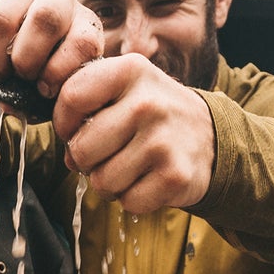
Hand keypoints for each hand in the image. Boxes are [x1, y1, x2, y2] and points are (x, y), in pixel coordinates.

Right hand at [0, 0, 102, 98]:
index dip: (59, 72)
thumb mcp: (53, 83)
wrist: (20, 40)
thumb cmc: (43, 67)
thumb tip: (10, 105)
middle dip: (25, 59)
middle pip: (45, 20)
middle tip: (17, 77)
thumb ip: (41, 98)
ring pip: (1, 19)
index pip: (83, 42)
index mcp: (85, 24)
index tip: (44, 91)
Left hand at [52, 54, 214, 212]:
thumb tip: (68, 152)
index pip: (72, 97)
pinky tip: (147, 180)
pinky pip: (128, 202)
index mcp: (130, 70)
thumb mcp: (124, 87)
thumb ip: (85, 102)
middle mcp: (148, 102)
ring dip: (108, 182)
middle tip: (106, 153)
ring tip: (128, 166)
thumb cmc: (150, 114)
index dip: (65, 122)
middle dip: (85, 160)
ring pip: (102, 181)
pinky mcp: (175, 176)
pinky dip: (132, 198)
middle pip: (81, 148)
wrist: (208, 136)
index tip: (78, 128)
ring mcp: (163, 141)